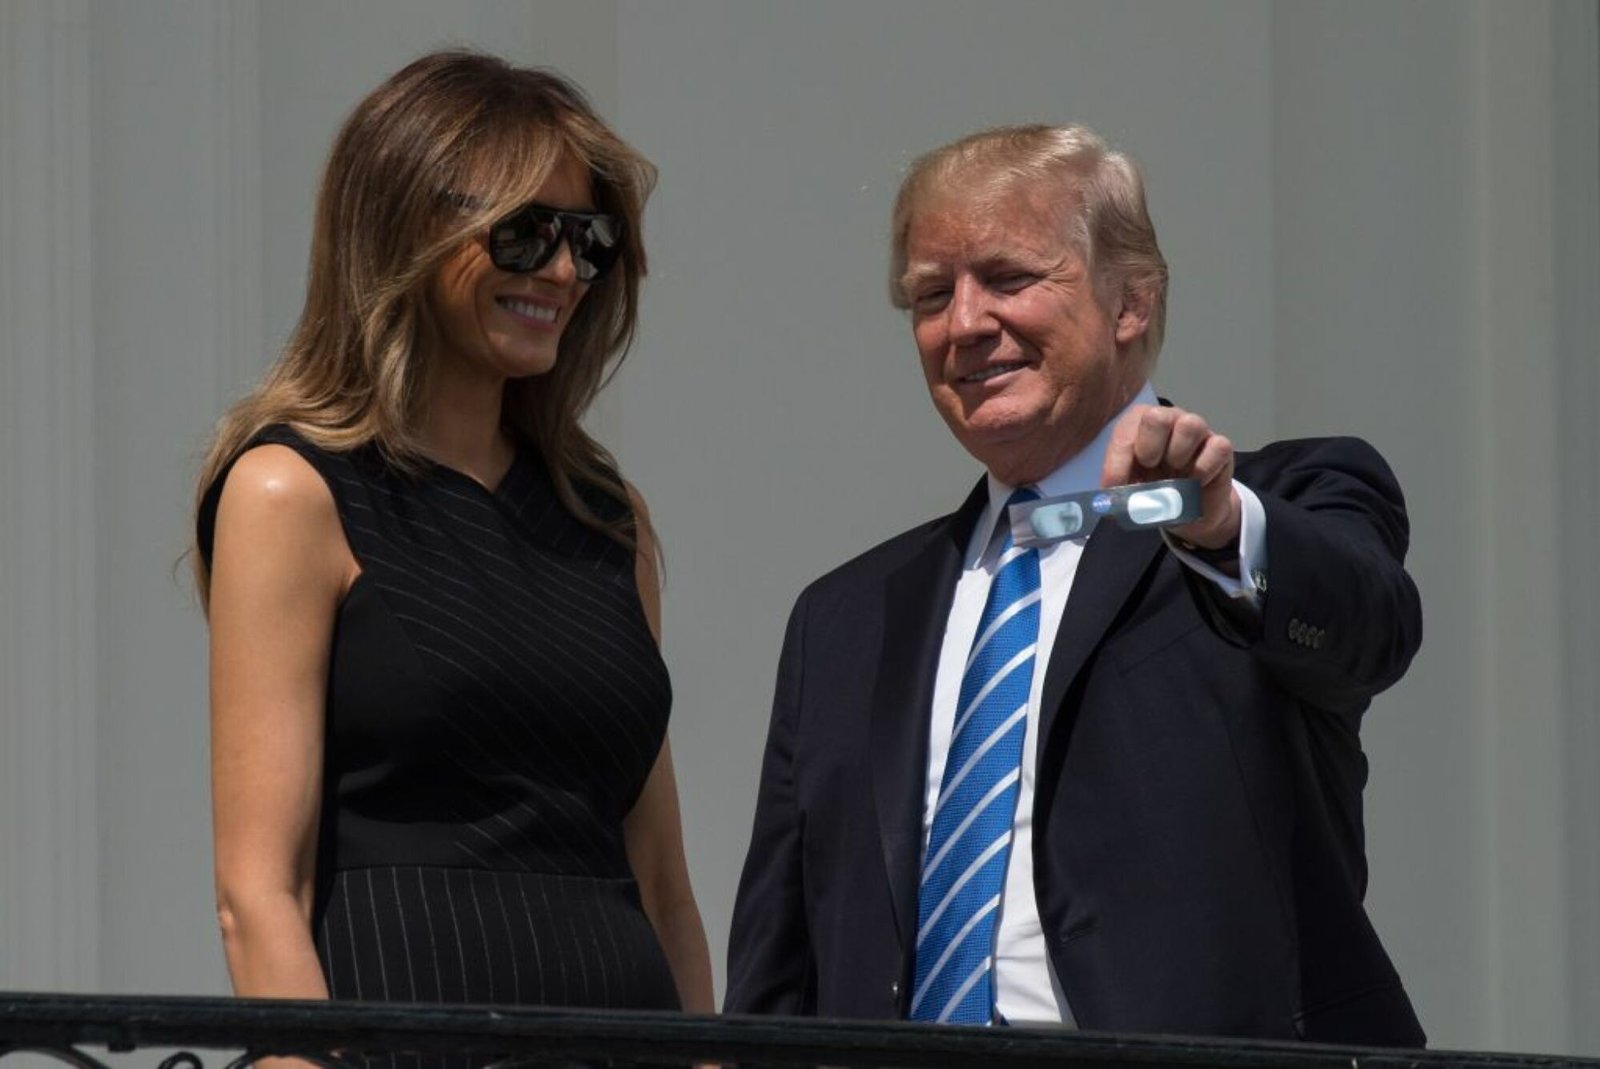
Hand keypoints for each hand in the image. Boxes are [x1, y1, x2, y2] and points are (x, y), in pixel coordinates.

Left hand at [1101, 404, 1239, 549]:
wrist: (1189, 510)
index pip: (1125, 431)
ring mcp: (1197, 429)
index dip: (1117, 462)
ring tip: (1176, 474)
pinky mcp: (1221, 446)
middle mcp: (1169, 419)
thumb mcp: (1131, 492)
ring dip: (1179, 455)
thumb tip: (1109, 499)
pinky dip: (1204, 470)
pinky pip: (1217, 447)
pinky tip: (1196, 482)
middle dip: (1150, 448)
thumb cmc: (1154, 490)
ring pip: (1190, 424)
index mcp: (1139, 426)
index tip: (1116, 486)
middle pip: (1157, 416)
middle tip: (1151, 468)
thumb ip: (1119, 490)